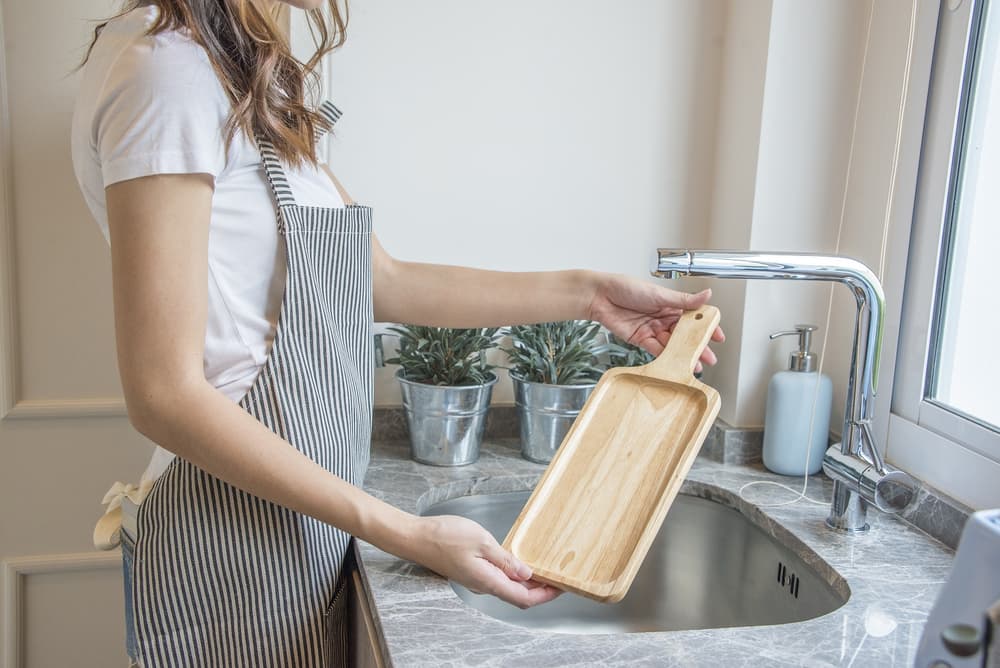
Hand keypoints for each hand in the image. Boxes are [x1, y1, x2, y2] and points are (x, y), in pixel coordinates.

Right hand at [407, 514, 560, 607]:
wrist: (416, 538)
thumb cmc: (445, 537)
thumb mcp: (482, 542)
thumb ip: (506, 560)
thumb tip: (527, 574)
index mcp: (489, 581)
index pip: (524, 598)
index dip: (545, 595)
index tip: (562, 586)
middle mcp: (483, 586)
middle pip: (518, 596)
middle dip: (540, 590)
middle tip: (558, 576)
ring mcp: (476, 580)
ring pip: (508, 588)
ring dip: (527, 582)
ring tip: (543, 568)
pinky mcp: (470, 572)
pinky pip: (497, 579)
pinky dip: (513, 575)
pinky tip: (518, 562)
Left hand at [587, 274, 724, 371]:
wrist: (600, 296)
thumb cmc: (625, 287)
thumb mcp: (659, 294)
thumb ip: (683, 300)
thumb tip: (707, 294)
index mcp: (670, 304)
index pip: (693, 317)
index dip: (706, 326)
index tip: (719, 336)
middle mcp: (663, 317)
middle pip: (684, 334)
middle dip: (698, 346)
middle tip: (710, 357)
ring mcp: (652, 329)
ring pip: (672, 344)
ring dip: (683, 355)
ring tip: (696, 365)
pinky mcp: (640, 339)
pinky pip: (656, 350)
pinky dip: (666, 357)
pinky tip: (676, 363)